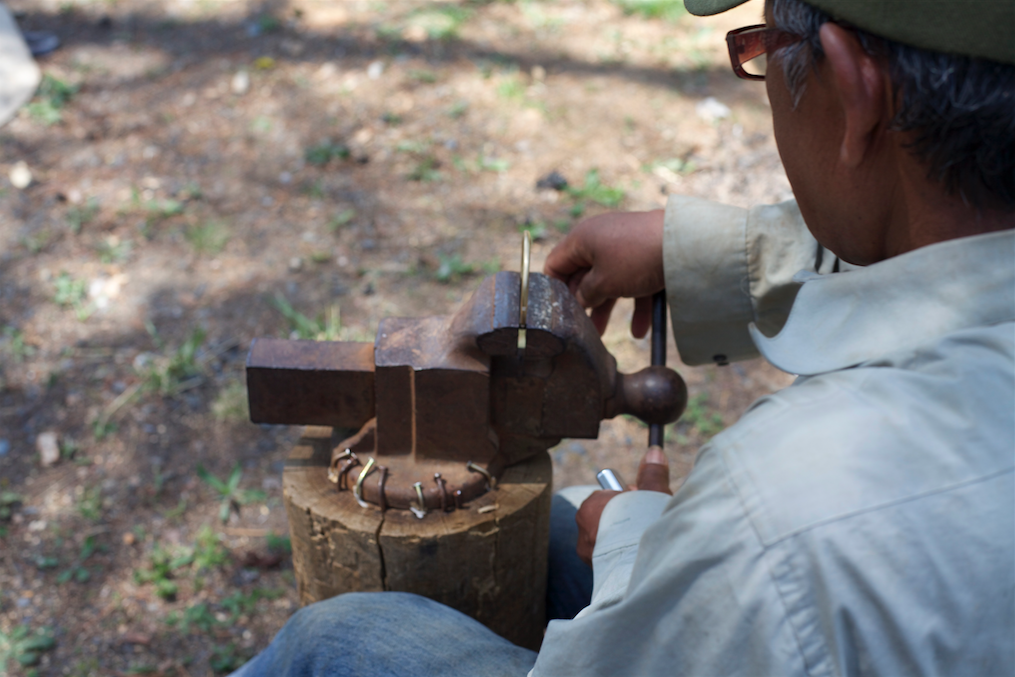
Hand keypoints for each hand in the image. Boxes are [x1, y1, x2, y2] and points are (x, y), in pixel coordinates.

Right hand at [543, 210, 664, 337]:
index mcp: (581, 238)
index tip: (556, 310)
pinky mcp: (646, 255)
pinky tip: (639, 331)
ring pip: (609, 281)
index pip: (555, 263)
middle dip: (582, 303)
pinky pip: (634, 281)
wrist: (684, 244)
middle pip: (583, 275)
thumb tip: (580, 300)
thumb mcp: (602, 282)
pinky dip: (635, 303)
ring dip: (606, 308)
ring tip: (601, 335)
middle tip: (579, 326)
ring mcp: (625, 247)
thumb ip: (585, 294)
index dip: (552, 288)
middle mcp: (600, 239)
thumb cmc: (635, 259)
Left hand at [575, 447, 671, 565]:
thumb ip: (652, 474)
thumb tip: (654, 451)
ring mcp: (587, 555)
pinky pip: (609, 559)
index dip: (628, 499)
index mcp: (590, 507)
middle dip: (625, 519)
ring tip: (642, 542)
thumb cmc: (645, 525)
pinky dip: (622, 557)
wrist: (642, 565)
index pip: (608, 498)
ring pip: (607, 540)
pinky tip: (637, 557)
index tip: (642, 503)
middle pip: (607, 519)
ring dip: (623, 539)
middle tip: (645, 522)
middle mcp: (582, 531)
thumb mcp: (652, 494)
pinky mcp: (596, 573)